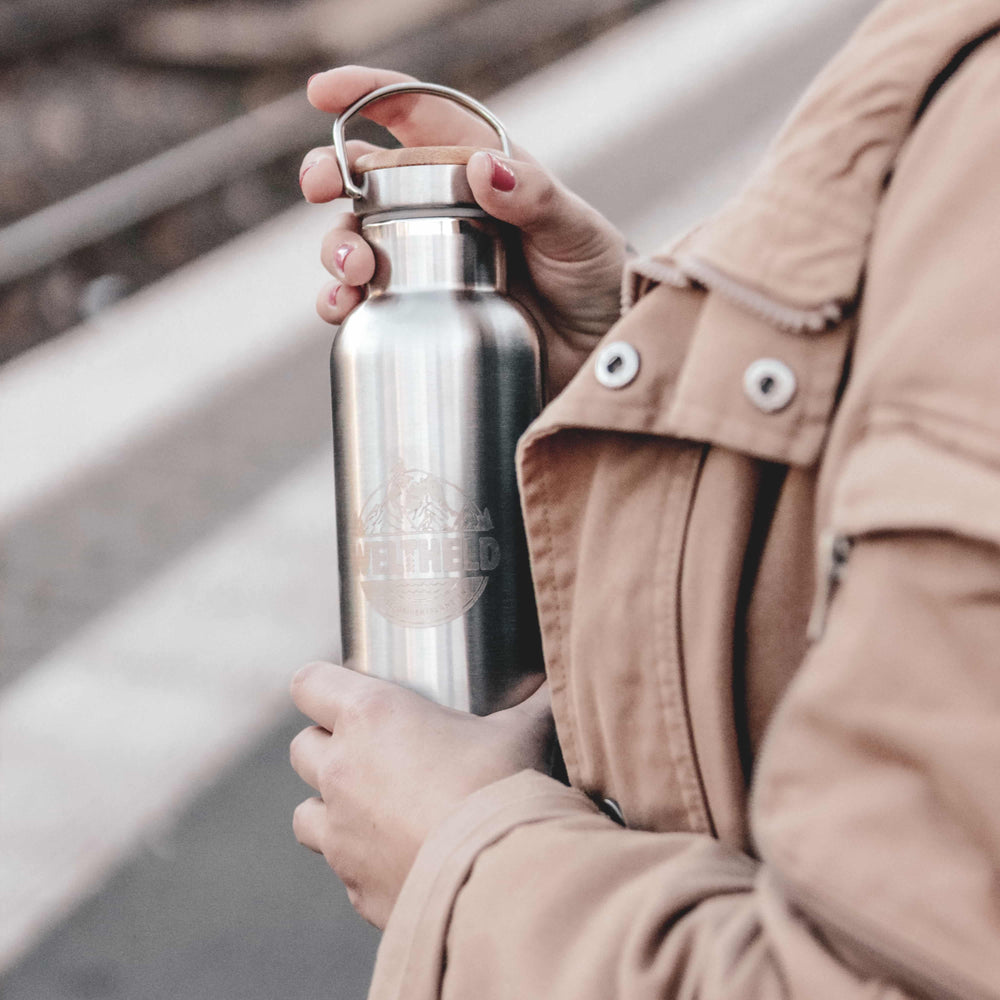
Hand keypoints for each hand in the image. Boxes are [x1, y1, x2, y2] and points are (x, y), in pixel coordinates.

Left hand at [289, 661, 553, 927]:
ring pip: (304, 811)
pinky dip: (359, 859)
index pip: (308, 684)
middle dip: (327, 745)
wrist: (499, 878)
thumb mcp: (521, 733)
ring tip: (370, 807)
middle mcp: (342, 770)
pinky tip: (397, 856)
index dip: (322, 684)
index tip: (343, 691)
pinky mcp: (353, 885)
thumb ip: (533, 705)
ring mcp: (340, 833)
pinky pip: (341, 866)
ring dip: (329, 805)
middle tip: (370, 749)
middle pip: (301, 746)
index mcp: (371, 717)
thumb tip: (556, 685)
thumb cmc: (502, 789)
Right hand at [299, 65, 628, 395]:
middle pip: (364, 181)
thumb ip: (536, 198)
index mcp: (476, 172)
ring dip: (336, 248)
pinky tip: (346, 307)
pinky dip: (342, 302)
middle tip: (322, 188)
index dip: (364, 96)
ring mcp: (426, 265)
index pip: (413, 117)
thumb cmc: (597, 282)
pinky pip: (366, 304)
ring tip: (356, 269)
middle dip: (328, 174)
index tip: (322, 92)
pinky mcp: (421, 314)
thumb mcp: (576, 233)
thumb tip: (481, 167)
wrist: (600, 355)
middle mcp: (441, 213)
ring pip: (355, 242)